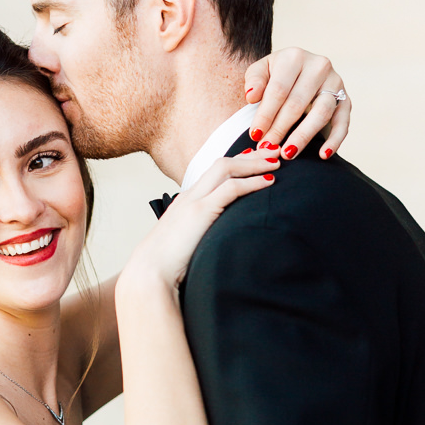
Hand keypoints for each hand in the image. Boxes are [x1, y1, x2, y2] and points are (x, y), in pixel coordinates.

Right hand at [122, 148, 277, 292]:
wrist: (149, 271)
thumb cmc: (165, 264)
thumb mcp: (184, 242)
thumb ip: (198, 234)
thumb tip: (214, 241)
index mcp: (185, 201)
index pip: (214, 173)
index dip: (237, 163)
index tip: (256, 159)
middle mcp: (189, 195)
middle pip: (222, 164)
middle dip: (250, 156)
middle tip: (273, 152)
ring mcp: (194, 201)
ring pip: (227, 168)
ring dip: (254, 164)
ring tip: (276, 163)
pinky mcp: (200, 212)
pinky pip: (231, 189)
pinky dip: (252, 182)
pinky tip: (268, 182)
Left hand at [243, 48, 350, 160]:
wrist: (302, 71)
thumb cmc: (277, 74)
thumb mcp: (261, 71)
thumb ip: (254, 81)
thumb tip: (252, 97)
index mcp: (294, 57)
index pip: (278, 90)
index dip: (266, 114)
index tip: (255, 135)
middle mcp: (319, 66)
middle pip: (297, 103)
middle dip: (280, 129)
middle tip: (267, 148)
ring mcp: (335, 83)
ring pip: (321, 113)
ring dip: (303, 137)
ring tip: (288, 153)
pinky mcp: (346, 99)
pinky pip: (342, 122)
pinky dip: (334, 140)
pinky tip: (323, 155)